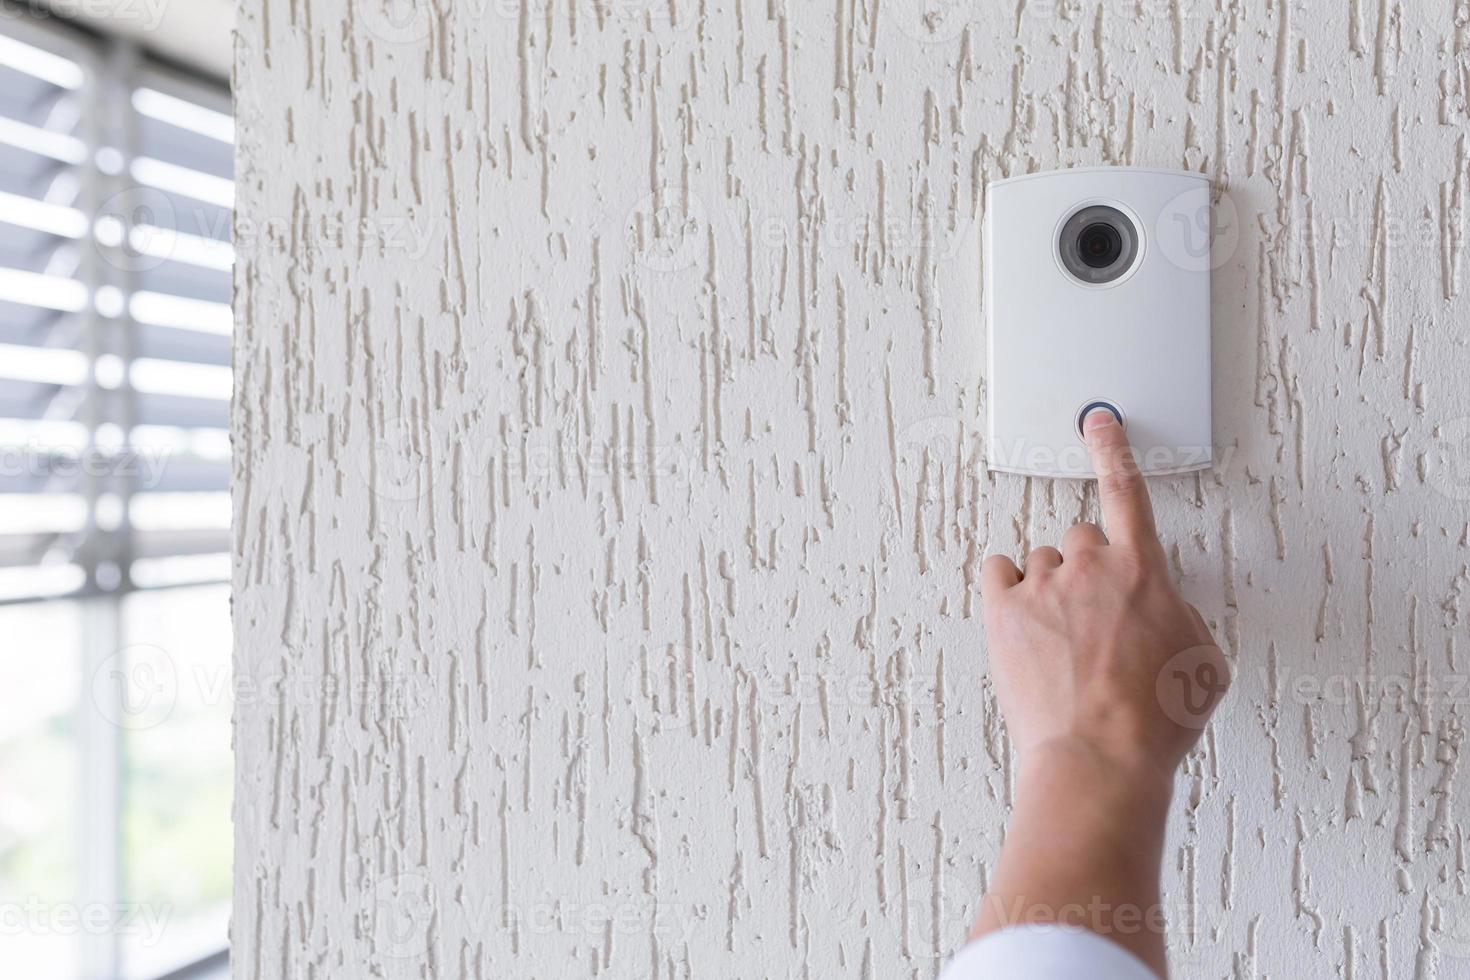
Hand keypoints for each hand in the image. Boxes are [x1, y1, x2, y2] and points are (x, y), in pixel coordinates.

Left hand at [981, 410, 1228, 785]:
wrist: (1100, 758)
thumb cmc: (1155, 721)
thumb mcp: (1204, 662)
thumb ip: (1181, 614)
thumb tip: (1162, 608)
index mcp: (1144, 571)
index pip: (1127, 490)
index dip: (1113, 449)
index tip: (1099, 420)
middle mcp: (1090, 567)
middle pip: (1080, 538)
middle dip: (1086, 571)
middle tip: (1092, 622)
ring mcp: (1043, 586)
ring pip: (1041, 563)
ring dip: (1049, 590)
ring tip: (1061, 644)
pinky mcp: (1003, 611)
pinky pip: (998, 573)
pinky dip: (1007, 590)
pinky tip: (1023, 623)